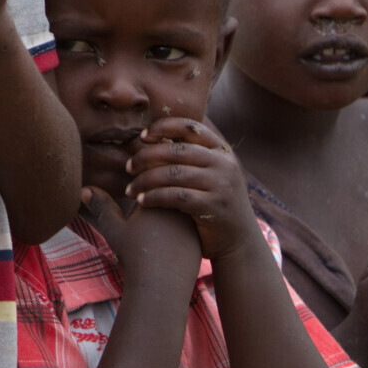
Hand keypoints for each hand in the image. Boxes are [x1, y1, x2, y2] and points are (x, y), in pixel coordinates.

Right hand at [80, 183, 199, 276]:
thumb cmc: (135, 257)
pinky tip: (170, 242)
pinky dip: (180, 227)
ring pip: (178, 206)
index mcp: (156, 195)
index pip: (149, 180)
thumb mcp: (115, 230)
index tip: (132, 205)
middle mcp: (176, 202)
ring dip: (170, 211)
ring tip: (156, 233)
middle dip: (156, 199)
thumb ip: (102, 207)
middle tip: (146, 224)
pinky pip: (188, 223)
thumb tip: (84, 189)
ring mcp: (190, 216)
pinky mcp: (199, 230)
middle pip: (165, 190)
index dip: (138, 189)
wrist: (162, 284)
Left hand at [125, 117, 257, 261]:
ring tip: (129, 189)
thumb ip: (192, 158)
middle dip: (147, 156)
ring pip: (173, 173)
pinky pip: (176, 196)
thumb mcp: (212, 174)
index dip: (164, 127)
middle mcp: (224, 164)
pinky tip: (141, 201)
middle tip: (128, 166)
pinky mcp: (213, 206)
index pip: (190, 127)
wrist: (239, 240)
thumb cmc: (215, 204)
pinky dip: (154, 197)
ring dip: (145, 180)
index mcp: (222, 150)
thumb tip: (158, 138)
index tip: (143, 137)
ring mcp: (221, 184)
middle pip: (177, 150)